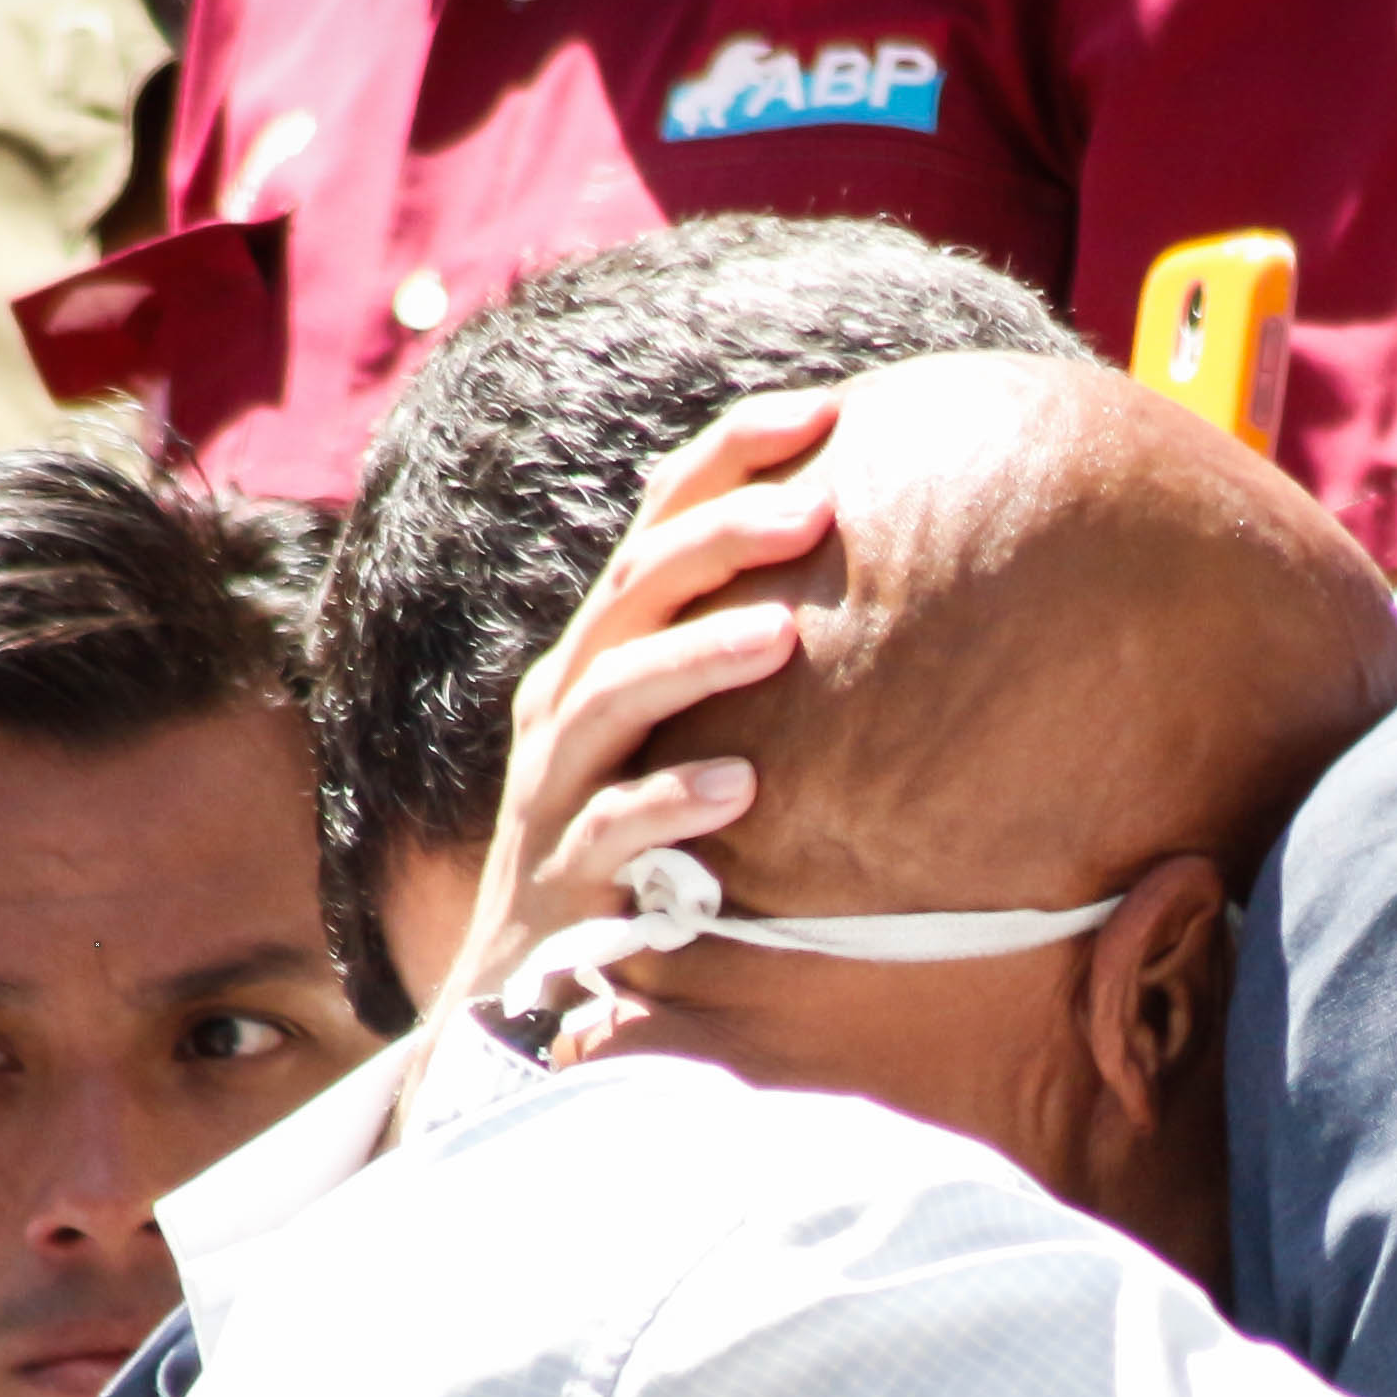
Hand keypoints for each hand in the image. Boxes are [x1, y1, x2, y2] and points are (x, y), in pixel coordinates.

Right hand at [438, 385, 845, 1016]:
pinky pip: (614, 826)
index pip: (657, 523)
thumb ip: (731, 662)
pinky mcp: (563, 873)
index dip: (730, 459)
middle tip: (817, 507)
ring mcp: (555, 786)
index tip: (827, 409)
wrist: (527, 986)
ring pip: (615, 695)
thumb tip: (868, 584)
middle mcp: (565, 701)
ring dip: (699, 658)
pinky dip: (673, 801)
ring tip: (786, 634)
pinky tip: (745, 787)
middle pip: (633, 589)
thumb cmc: (628, 850)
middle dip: (722, 538)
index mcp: (597, 653)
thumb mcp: (672, 738)